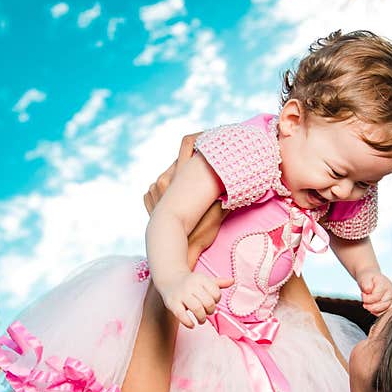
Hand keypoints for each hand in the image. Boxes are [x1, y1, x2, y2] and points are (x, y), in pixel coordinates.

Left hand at [143, 131, 223, 268]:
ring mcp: (155, 189)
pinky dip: (169, 185)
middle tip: (207, 161)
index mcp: (181, 178)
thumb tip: (241, 185)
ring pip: (170, 170)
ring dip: (181, 172)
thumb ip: (226, 196)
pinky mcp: (150, 198)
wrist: (177, 253)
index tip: (214, 139)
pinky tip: (179, 194)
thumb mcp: (217, 214)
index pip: (189, 144)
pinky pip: (158, 184)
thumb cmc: (199, 235)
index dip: (203, 138)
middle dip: (194, 157)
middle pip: (180, 155)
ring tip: (194, 182)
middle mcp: (164, 179)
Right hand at [157, 271, 231, 328]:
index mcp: (201, 279)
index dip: (216, 301)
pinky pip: (181, 315)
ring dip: (202, 318)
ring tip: (201, 320)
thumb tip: (233, 281)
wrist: (169, 280)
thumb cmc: (190, 283)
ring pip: (197, 309)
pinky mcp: (172, 303)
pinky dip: (188, 322)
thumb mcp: (204, 280)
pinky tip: (192, 325)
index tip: (212, 303)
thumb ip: (218, 283)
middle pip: (208, 302)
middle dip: (210, 311)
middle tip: (207, 313)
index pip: (216, 293)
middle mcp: (191, 285)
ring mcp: (181, 294)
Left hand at [357, 271, 391, 315]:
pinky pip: (387, 312)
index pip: (377, 297)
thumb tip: (368, 290)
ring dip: (375, 311)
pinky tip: (372, 309)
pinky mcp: (391, 303)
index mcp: (385, 284)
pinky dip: (379, 313)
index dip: (368, 299)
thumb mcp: (364, 278)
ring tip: (368, 306)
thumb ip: (366, 284)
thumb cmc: (368, 278)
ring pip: (387, 310)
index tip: (362, 295)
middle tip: (364, 304)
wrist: (370, 277)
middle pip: (384, 305)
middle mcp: (391, 292)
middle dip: (371, 307)